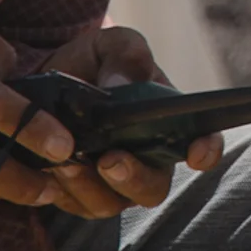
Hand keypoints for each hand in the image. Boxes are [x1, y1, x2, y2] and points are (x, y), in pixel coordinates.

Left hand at [34, 25, 223, 219]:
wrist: (43, 80)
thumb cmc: (91, 62)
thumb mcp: (110, 44)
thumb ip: (127, 54)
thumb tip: (122, 83)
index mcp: (168, 123)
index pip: (201, 143)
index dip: (206, 151)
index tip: (196, 152)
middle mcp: (146, 159)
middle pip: (154, 187)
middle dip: (135, 179)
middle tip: (110, 160)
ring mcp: (111, 182)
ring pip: (111, 203)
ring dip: (91, 187)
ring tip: (67, 162)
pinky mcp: (77, 195)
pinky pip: (75, 206)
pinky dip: (63, 192)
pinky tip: (49, 171)